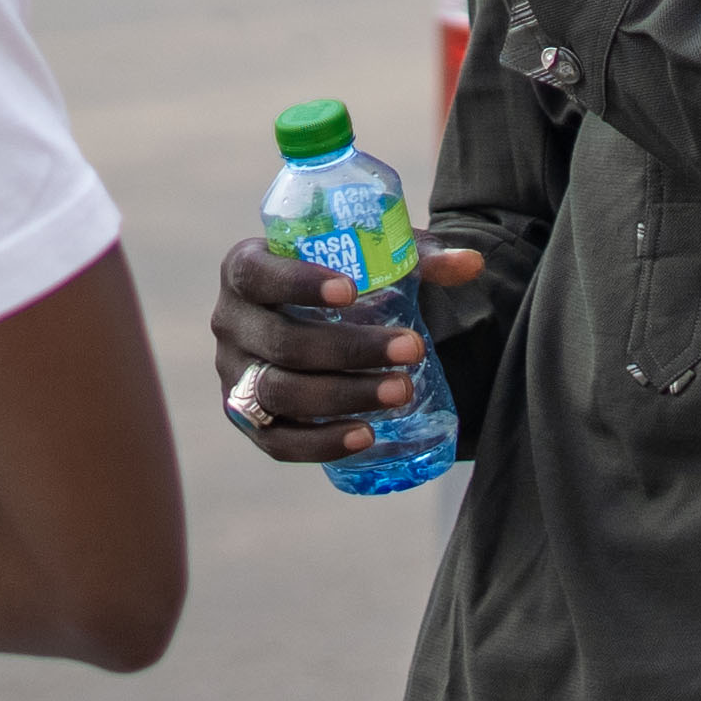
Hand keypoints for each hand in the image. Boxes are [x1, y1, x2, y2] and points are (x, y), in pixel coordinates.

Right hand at [212, 235, 492, 464]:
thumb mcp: (371, 258)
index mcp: (244, 269)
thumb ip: (418, 256)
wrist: (312, 324)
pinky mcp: (249, 422)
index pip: (257, 276)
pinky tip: (367, 434)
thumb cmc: (343, 280)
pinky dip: (321, 443)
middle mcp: (229, 323)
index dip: (297, 284)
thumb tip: (471, 263)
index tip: (352, 291)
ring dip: (343, 395)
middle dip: (349, 349)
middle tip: (411, 349)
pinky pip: (278, 442)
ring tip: (402, 390)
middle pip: (281, 342)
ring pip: (280, 393)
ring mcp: (234, 377)